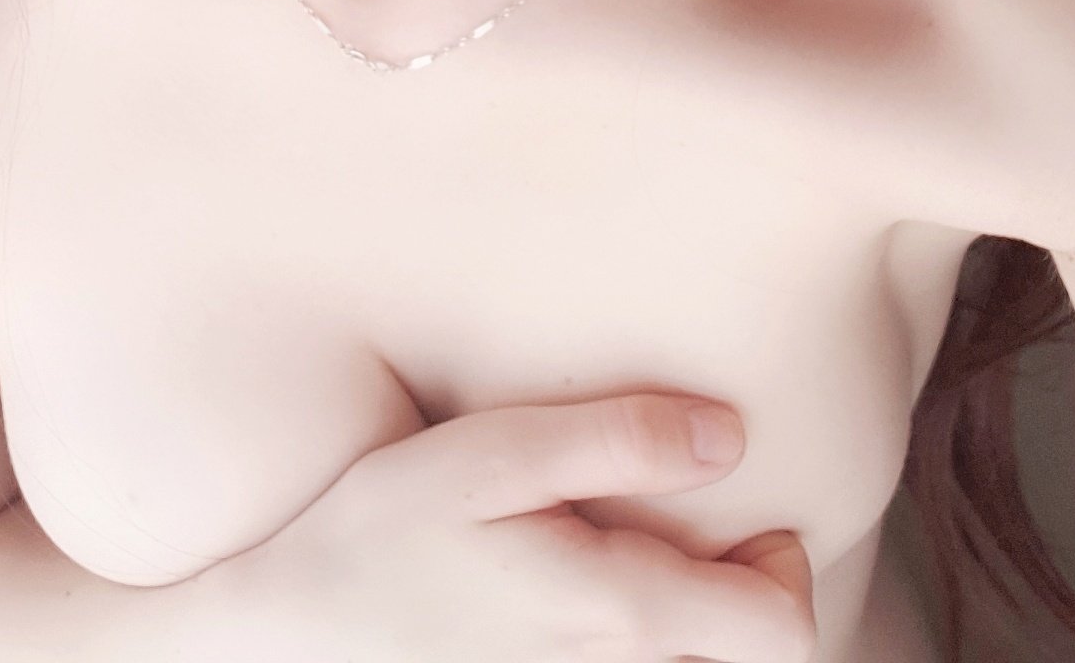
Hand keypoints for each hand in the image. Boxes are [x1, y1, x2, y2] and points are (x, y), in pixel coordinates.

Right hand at [192, 389, 815, 661]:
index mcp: (619, 616)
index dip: (787, 569)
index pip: (784, 630)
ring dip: (687, 632)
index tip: (746, 518)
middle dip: (741, 603)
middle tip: (689, 536)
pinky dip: (633, 648)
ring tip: (634, 568)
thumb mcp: (490, 454)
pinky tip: (580, 610)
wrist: (287, 638)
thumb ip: (614, 438)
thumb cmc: (383, 533)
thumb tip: (728, 432)